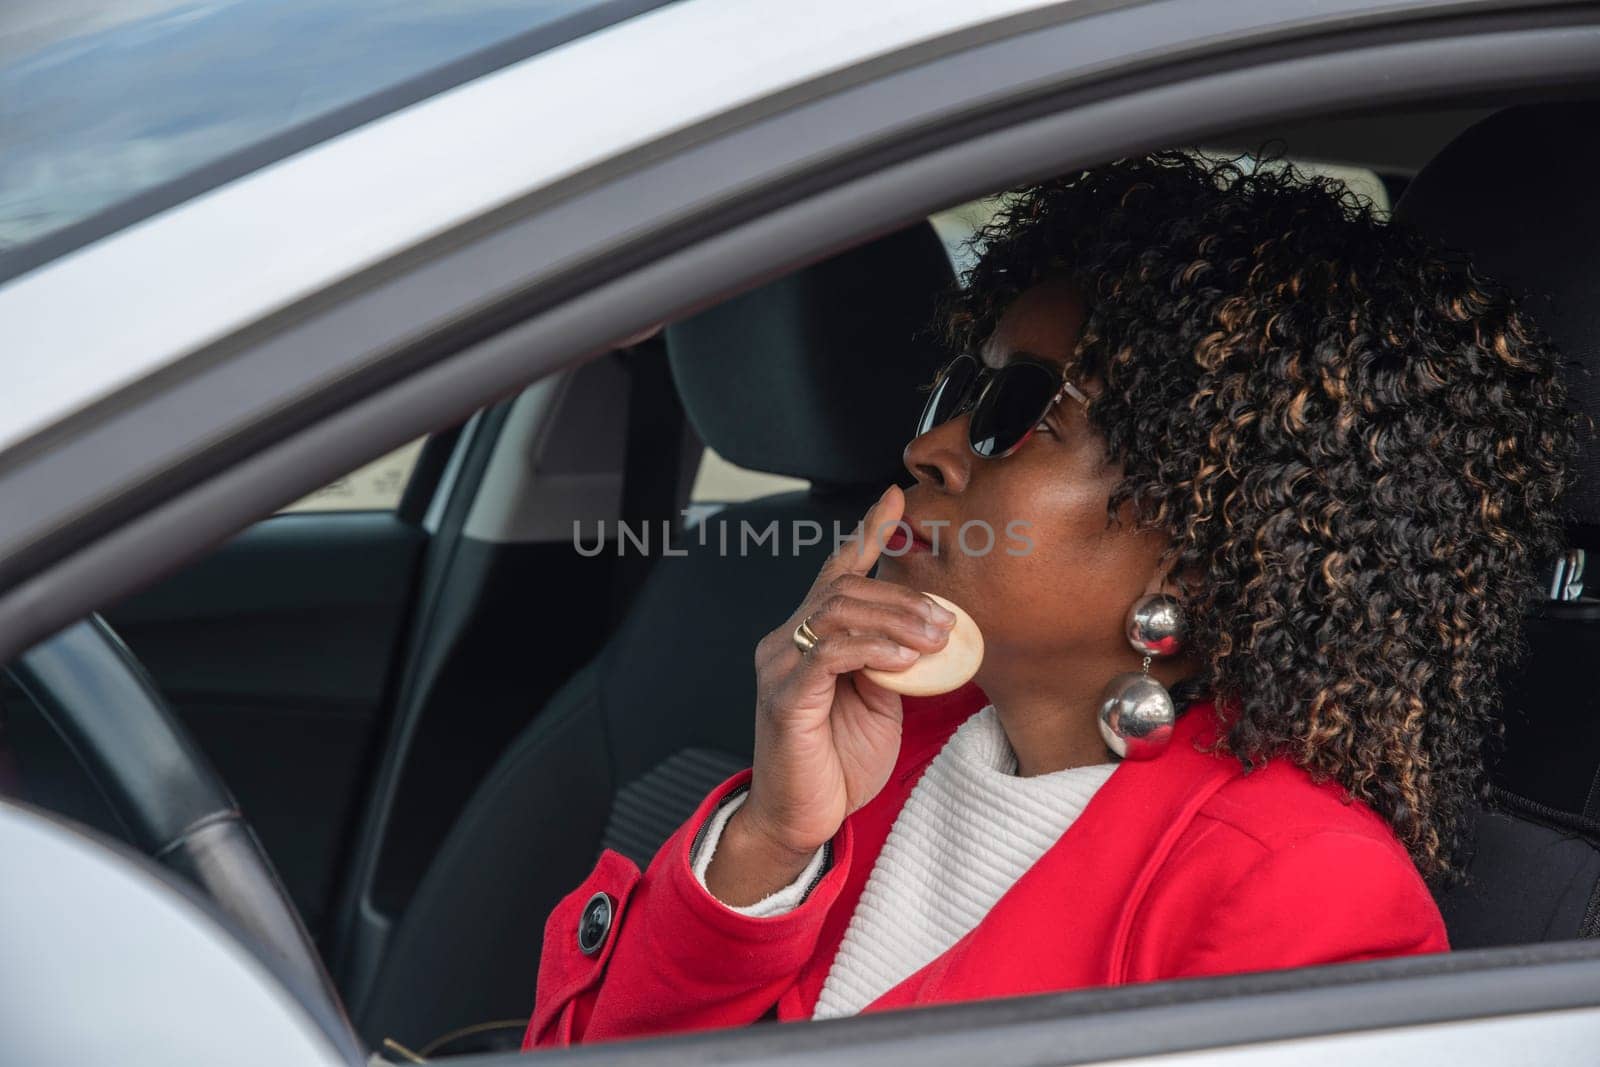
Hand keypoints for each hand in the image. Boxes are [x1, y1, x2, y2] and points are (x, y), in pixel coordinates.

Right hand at [705, 486, 955, 904]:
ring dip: (896, 619)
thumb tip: (929, 637)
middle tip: (946, 618)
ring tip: (935, 638)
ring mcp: (781, 666)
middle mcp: (786, 642)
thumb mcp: (878, 703)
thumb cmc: (837, 765)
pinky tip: (904, 660)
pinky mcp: (786, 697)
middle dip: (902, 594)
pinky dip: (873, 649)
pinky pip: (831, 654)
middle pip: (844, 586)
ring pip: (838, 611)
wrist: (799, 820)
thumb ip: (892, 663)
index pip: (835, 572)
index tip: (894, 498)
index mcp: (807, 639)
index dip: (864, 532)